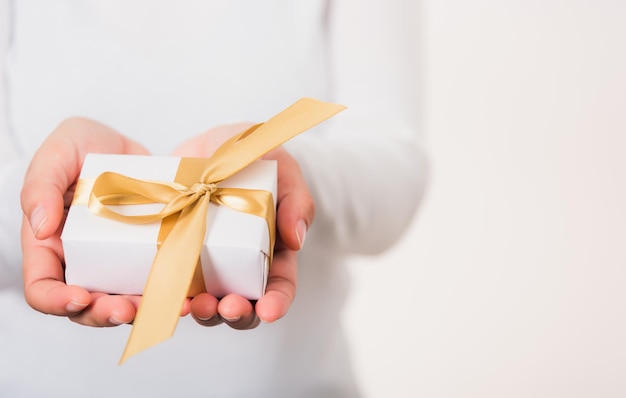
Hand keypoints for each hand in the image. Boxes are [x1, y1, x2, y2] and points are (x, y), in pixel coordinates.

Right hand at [19, 117, 186, 326]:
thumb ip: (41, 186)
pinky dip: (169, 291)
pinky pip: (156, 281)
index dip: (56, 301)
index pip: (42, 287)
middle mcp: (82, 261)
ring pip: (123, 300)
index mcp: (50, 245)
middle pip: (86, 305)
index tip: (81, 297)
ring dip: (139, 310)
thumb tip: (40, 229)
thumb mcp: (58, 152)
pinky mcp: (145, 255)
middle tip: (127, 309)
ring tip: (157, 305)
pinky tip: (186, 295)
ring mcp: (115, 262)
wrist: (123, 146)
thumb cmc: (80, 145)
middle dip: (105, 313)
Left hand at [172, 124, 313, 329]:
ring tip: (195, 304)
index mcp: (273, 249)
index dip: (277, 302)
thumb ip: (296, 199)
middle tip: (226, 306)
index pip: (280, 285)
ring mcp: (208, 263)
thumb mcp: (282, 168)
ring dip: (204, 311)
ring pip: (209, 303)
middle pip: (244, 304)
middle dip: (237, 313)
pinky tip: (165, 295)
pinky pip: (173, 283)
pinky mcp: (178, 254)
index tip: (268, 310)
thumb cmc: (255, 156)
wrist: (210, 145)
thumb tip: (296, 239)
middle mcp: (241, 264)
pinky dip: (170, 295)